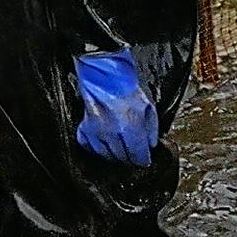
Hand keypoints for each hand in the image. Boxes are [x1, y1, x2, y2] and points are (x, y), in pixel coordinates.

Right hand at [70, 50, 159, 167]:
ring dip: (115, 154)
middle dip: (130, 157)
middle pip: (123, 159)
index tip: (144, 159)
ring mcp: (96, 132)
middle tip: (133, 152)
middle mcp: (112, 131)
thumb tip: (150, 147)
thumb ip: (152, 131)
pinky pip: (91, 148)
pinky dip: (98, 148)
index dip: (143, 160)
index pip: (138, 157)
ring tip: (120, 146)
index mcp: (131, 126)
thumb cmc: (126, 89)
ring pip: (107, 156)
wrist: (104, 76)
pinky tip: (105, 141)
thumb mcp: (148, 108)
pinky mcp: (85, 129)